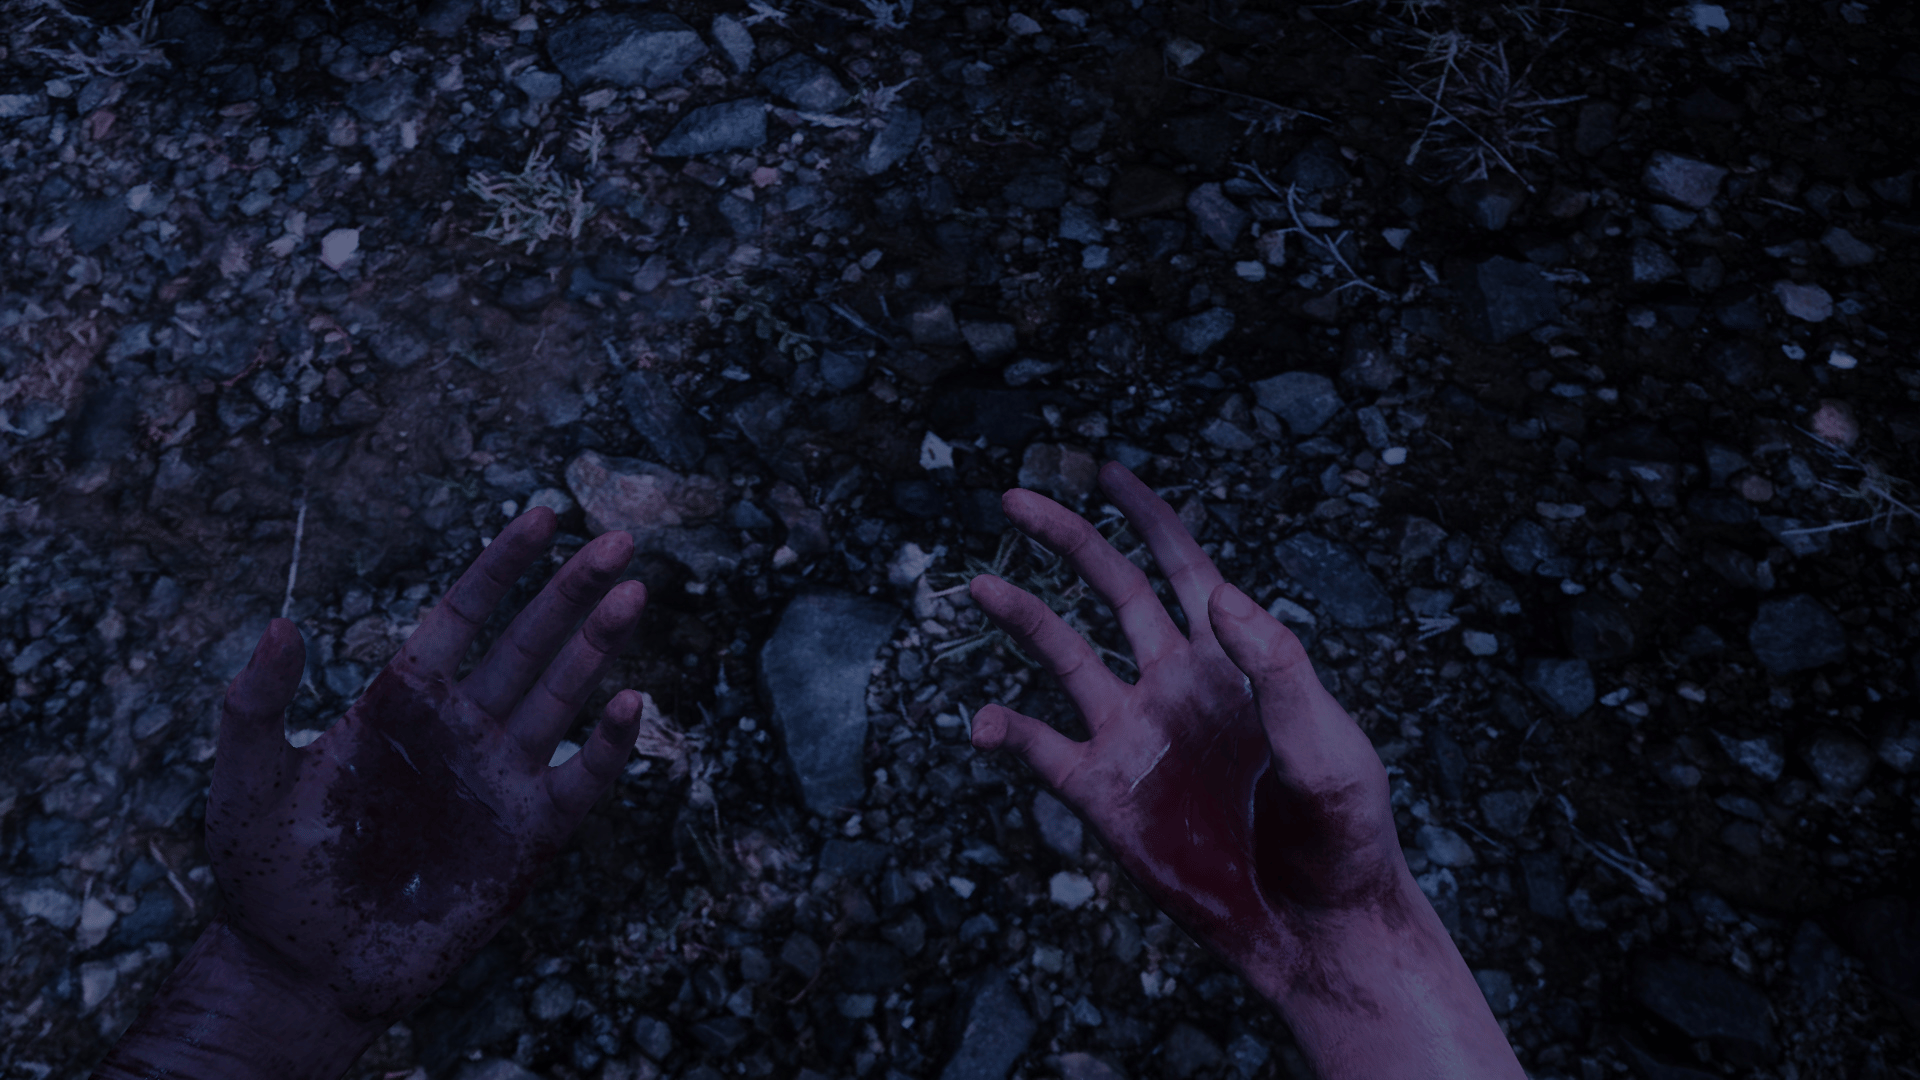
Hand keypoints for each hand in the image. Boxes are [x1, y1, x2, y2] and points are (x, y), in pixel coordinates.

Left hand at [207, 506, 647, 1023]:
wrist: (303, 971)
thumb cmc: (269, 875)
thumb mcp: (247, 781)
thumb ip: (256, 704)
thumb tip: (281, 624)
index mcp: (404, 699)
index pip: (466, 613)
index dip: (504, 564)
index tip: (545, 514)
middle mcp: (463, 728)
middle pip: (530, 641)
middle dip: (574, 589)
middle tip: (620, 540)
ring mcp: (500, 779)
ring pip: (563, 694)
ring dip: (599, 644)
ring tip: (634, 591)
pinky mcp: (527, 838)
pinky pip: (580, 781)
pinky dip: (608, 745)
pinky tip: (630, 701)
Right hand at [969, 464, 1404, 976]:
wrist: (1315, 931)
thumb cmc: (1342, 835)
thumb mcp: (1326, 745)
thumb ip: (1276, 669)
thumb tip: (1222, 590)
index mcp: (1232, 659)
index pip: (1184, 565)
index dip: (1147, 515)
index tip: (1106, 469)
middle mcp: (1175, 683)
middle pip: (1110, 589)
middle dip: (1066, 540)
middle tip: (1016, 498)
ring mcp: (1135, 736)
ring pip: (1063, 656)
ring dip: (1021, 619)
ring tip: (979, 587)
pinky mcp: (1105, 795)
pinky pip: (1041, 752)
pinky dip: (1006, 732)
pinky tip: (983, 722)